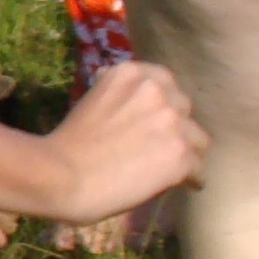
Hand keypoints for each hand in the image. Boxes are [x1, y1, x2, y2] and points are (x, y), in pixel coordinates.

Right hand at [41, 61, 206, 223]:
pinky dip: (188, 180)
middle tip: (154, 147)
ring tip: (166, 169)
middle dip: (173, 127)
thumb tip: (131, 100)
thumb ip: (119, 95)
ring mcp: (172, 122)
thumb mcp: (91, 100)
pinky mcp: (181, 155)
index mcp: (131, 73)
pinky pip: (199, 170)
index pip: (165, 83)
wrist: (60, 176)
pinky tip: (178, 185)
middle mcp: (156, 91)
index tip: (150, 121)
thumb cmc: (66, 145)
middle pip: (184, 110)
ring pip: (198, 140)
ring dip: (183, 152)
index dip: (158, 104)